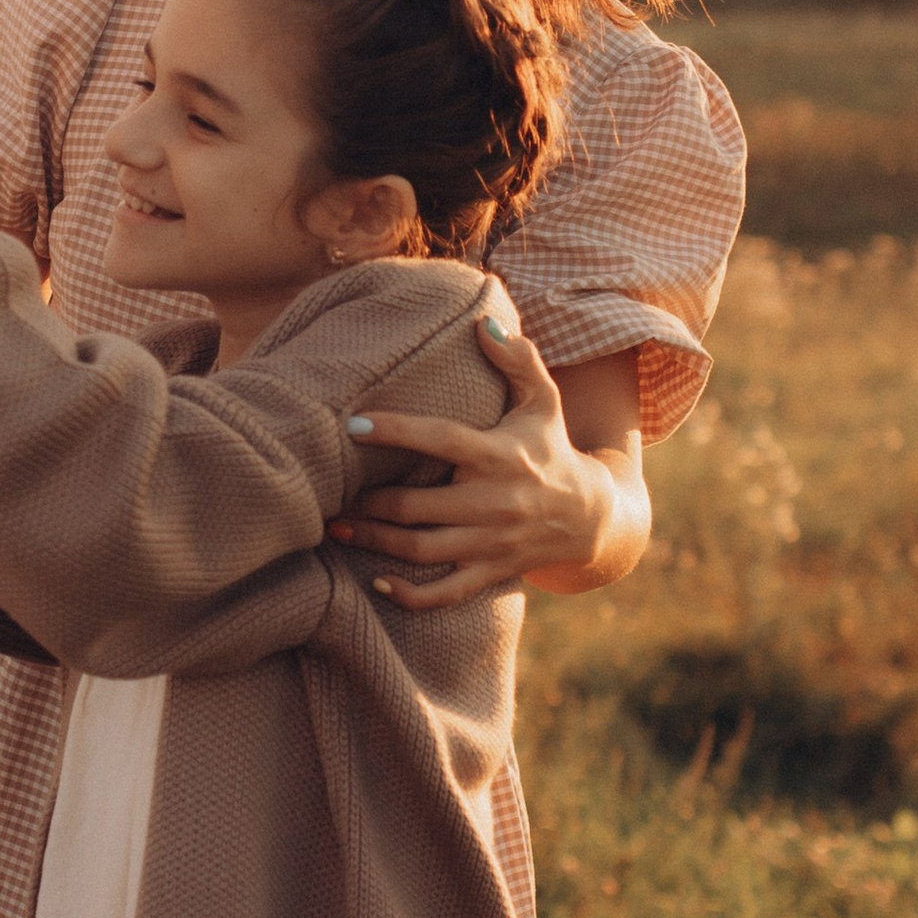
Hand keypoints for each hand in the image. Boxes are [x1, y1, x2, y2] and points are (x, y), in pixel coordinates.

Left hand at [332, 309, 649, 607]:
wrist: (591, 518)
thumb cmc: (551, 448)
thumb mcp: (544, 401)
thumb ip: (517, 359)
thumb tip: (483, 321)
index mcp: (501, 454)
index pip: (442, 439)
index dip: (397, 431)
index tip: (352, 424)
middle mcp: (495, 502)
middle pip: (419, 506)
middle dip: (369, 503)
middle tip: (327, 493)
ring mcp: (492, 543)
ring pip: (423, 550)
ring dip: (375, 542)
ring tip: (336, 528)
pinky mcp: (491, 574)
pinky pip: (446, 593)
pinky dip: (411, 596)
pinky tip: (377, 583)